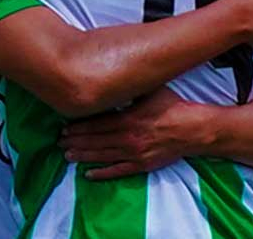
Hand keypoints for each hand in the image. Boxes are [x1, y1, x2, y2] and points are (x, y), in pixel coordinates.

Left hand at [59, 87, 206, 179]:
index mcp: (127, 119)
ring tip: (67, 156)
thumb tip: (114, 78)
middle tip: (60, 142)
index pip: (97, 124)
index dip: (79, 127)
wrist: (193, 130)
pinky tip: (88, 174)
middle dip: (76, 142)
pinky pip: (117, 171)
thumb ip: (132, 88)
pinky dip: (101, 173)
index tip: (65, 128)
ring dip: (83, 156)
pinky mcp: (141, 165)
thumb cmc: (173, 107)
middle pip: (95, 141)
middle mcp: (127, 138)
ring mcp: (133, 153)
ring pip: (102, 156)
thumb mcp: (152, 91)